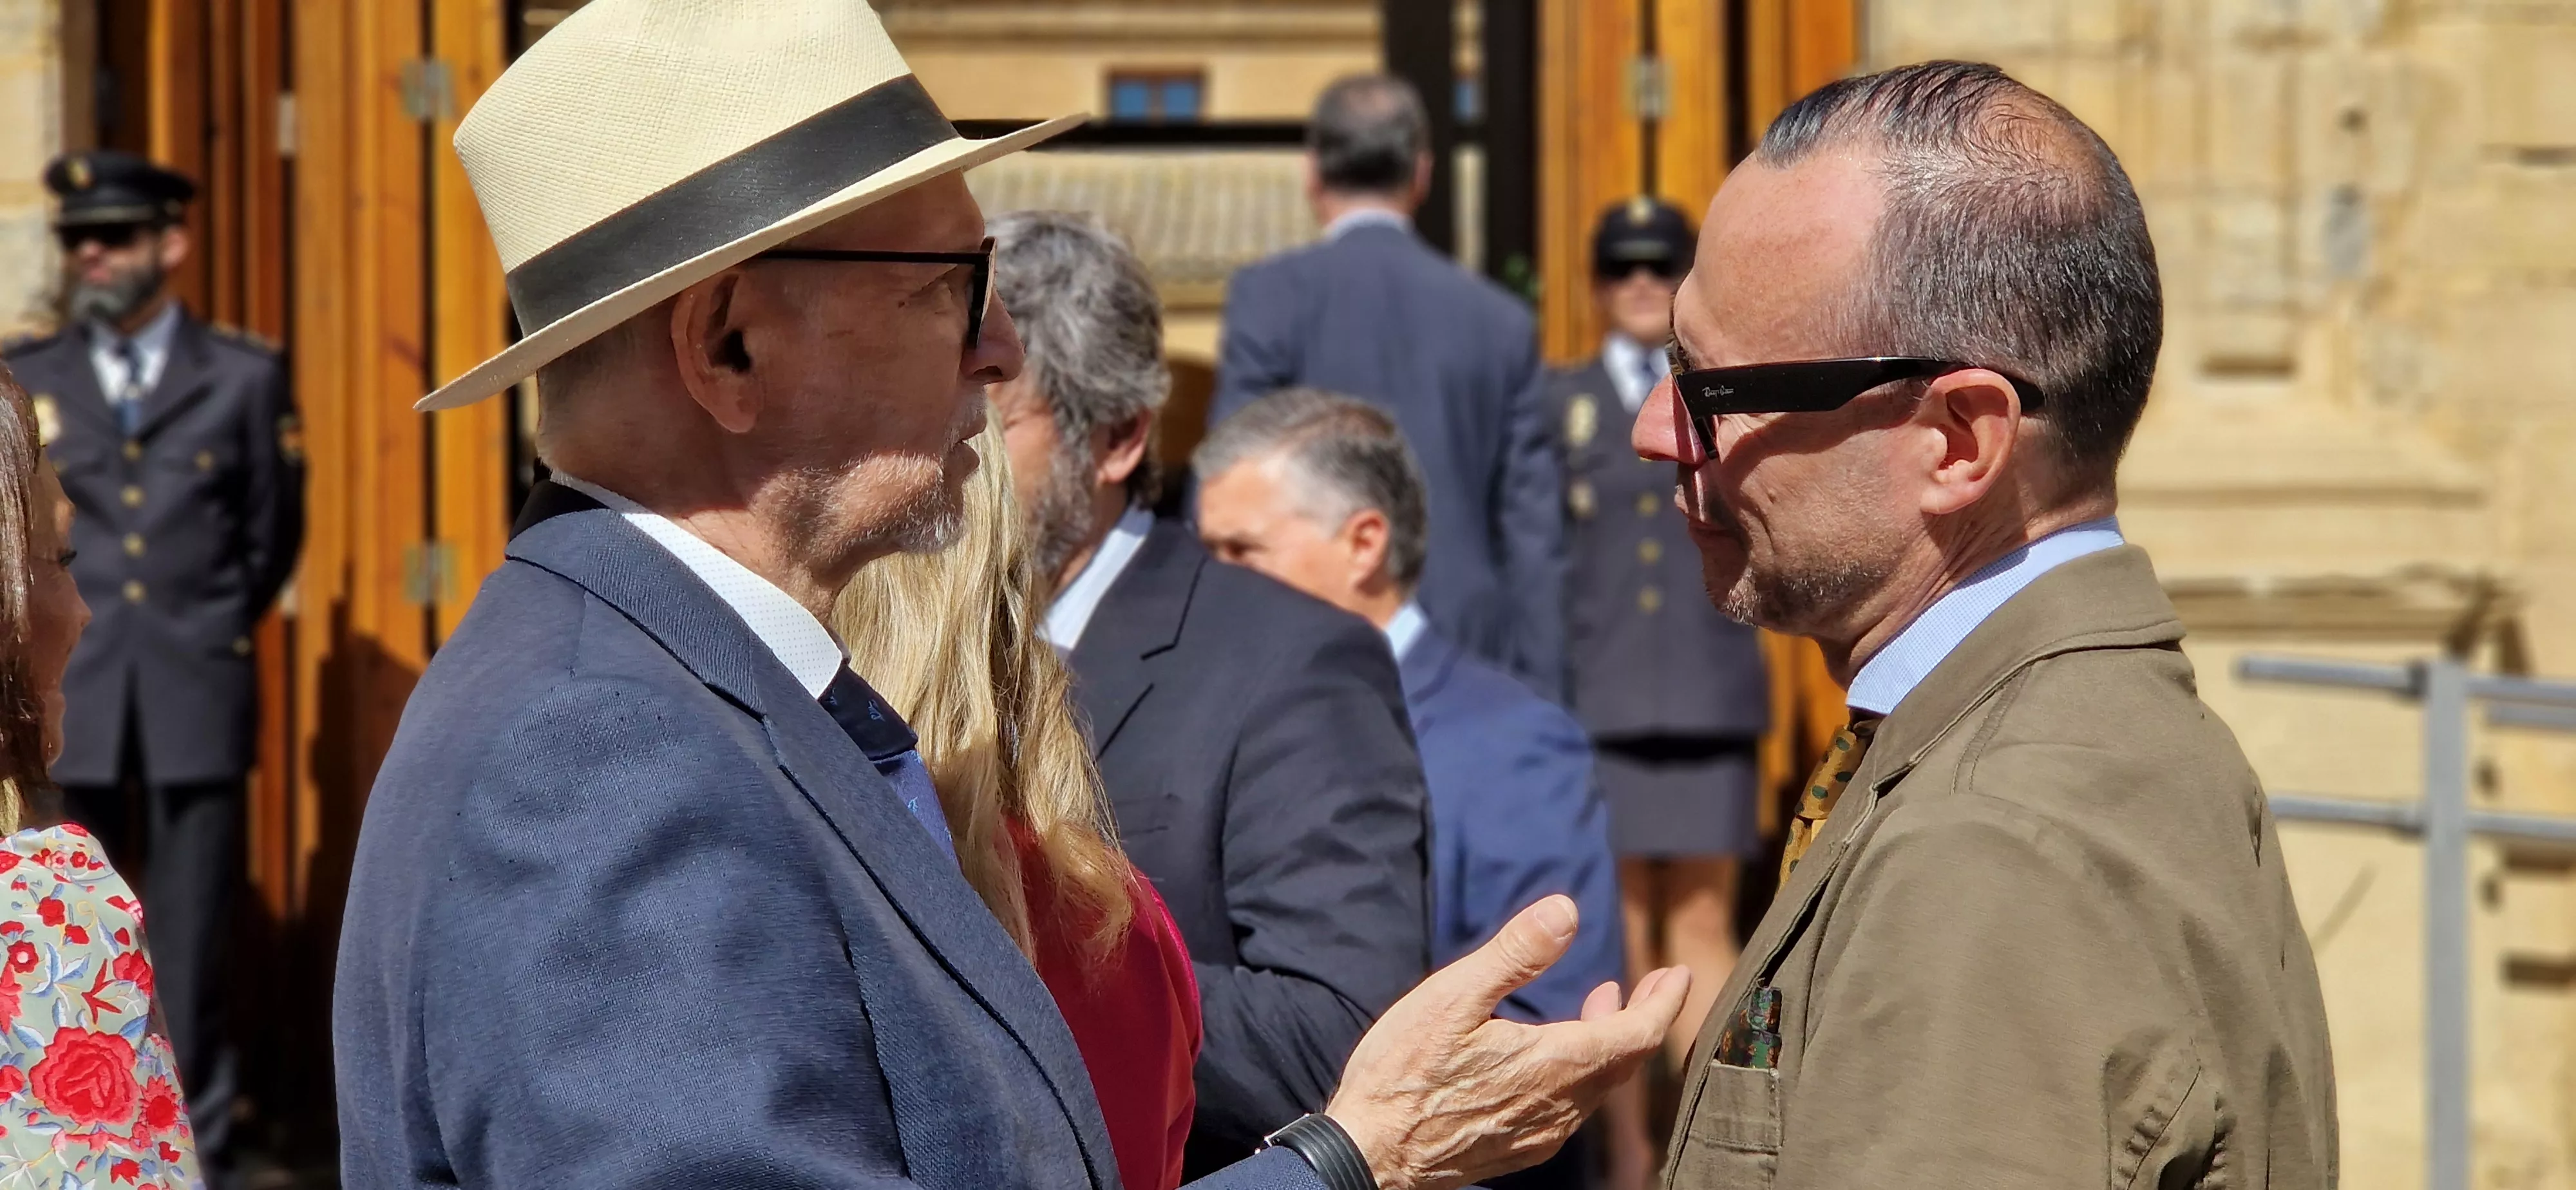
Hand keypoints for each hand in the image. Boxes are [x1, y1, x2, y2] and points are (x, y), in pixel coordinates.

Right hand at [1321, 895, 1690, 1189]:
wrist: (1369, 1155)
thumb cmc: (1403, 1074)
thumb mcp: (1453, 997)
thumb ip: (1516, 954)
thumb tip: (1566, 910)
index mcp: (1554, 1065)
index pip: (1636, 1035)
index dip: (1663, 1003)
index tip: (1677, 975)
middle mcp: (1559, 1107)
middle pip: (1623, 1062)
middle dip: (1642, 1017)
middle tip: (1652, 985)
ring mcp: (1540, 1134)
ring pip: (1597, 1088)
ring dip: (1609, 1044)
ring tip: (1601, 1006)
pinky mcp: (1517, 1151)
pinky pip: (1570, 1110)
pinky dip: (1581, 1073)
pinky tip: (1555, 1058)